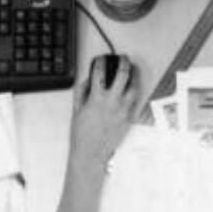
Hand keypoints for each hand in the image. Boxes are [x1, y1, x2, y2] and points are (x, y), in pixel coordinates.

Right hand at [68, 53, 138, 174]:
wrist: (91, 153)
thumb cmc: (82, 135)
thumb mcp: (76, 110)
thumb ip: (82, 91)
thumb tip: (88, 79)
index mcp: (96, 99)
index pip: (100, 72)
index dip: (100, 61)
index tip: (100, 59)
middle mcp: (112, 102)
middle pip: (122, 74)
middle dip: (123, 62)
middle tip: (123, 58)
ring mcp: (123, 110)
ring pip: (134, 86)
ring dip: (134, 75)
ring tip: (133, 69)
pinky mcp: (128, 118)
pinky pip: (135, 100)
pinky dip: (135, 91)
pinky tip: (133, 87)